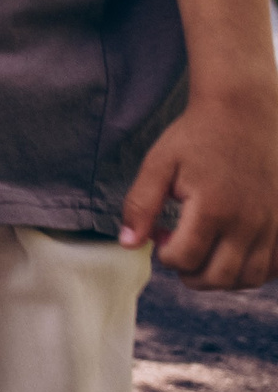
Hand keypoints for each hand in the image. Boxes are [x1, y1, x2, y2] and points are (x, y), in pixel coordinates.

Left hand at [120, 86, 277, 289]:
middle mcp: (249, 223)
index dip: (165, 256)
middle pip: (220, 277)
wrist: (245, 112)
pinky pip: (273, 266)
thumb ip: (140, 205)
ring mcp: (272, 225)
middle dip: (191, 275)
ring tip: (203, 255)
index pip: (186, 259)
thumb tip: (128, 243)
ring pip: (250, 278)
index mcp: (214, 209)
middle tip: (178, 252)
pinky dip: (251, 270)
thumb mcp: (159, 164)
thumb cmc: (197, 135)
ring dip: (222, 278)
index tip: (160, 236)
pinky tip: (231, 252)